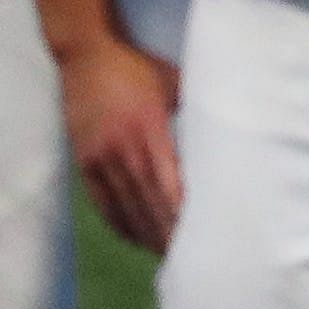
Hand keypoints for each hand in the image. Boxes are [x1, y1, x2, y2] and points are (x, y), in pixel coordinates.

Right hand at [60, 33, 182, 253]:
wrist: (86, 52)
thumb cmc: (137, 66)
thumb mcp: (172, 82)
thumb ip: (193, 108)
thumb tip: (225, 130)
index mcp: (148, 126)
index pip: (167, 181)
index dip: (180, 211)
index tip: (199, 234)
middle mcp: (123, 146)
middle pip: (147, 200)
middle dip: (167, 231)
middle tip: (187, 256)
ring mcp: (100, 155)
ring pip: (125, 205)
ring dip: (145, 233)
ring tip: (163, 253)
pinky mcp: (83, 159)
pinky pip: (101, 200)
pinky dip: (117, 222)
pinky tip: (133, 237)